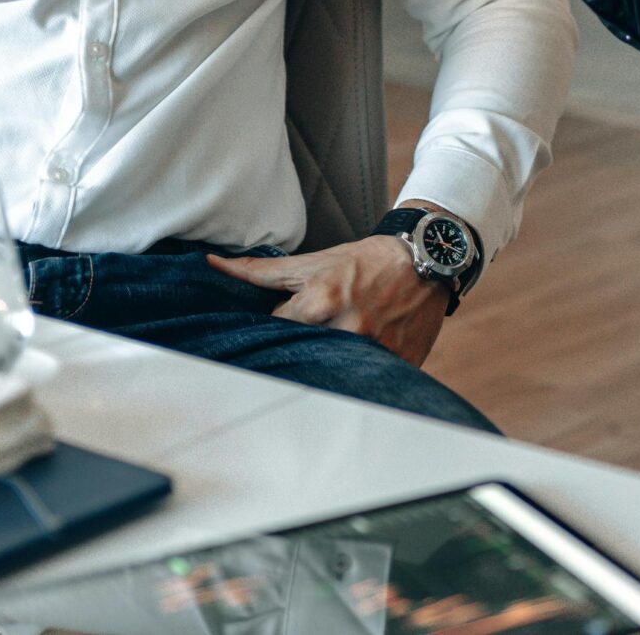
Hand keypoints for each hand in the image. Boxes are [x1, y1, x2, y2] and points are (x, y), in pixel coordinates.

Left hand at [206, 229, 448, 366]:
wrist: (425, 260)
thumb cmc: (365, 260)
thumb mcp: (313, 262)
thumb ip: (261, 270)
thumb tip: (214, 263)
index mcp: (319, 303)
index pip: (276, 332)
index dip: (276, 331)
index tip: (283, 329)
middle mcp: (346, 328)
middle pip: (304, 355)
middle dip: (301, 350)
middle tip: (309, 342)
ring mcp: (374, 349)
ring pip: (335, 372)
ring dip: (330, 365)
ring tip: (334, 352)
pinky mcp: (398, 363)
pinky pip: (369, 380)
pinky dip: (362, 374)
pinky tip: (360, 362)